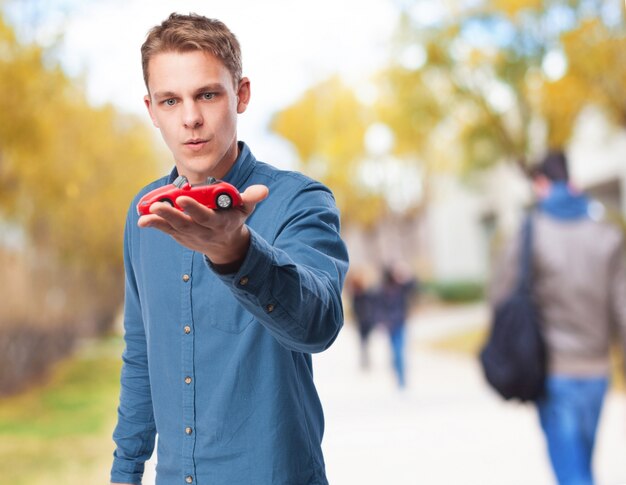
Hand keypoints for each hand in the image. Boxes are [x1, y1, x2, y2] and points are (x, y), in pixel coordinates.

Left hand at [138, 184, 268, 263]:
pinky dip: (155, 225)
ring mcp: (191, 235)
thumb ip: (251, 198)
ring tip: (146, 214)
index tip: (183, 198)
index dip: (194, 209)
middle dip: (171, 215)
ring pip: (174, 228)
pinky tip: (143, 219)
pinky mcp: (181, 236)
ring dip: (159, 221)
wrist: (226, 245)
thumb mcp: (246, 209)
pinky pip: (166, 230)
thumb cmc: (234, 218)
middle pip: (186, 224)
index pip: (206, 216)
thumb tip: (263, 190)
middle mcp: (204, 231)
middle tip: (157, 205)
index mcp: (220, 223)